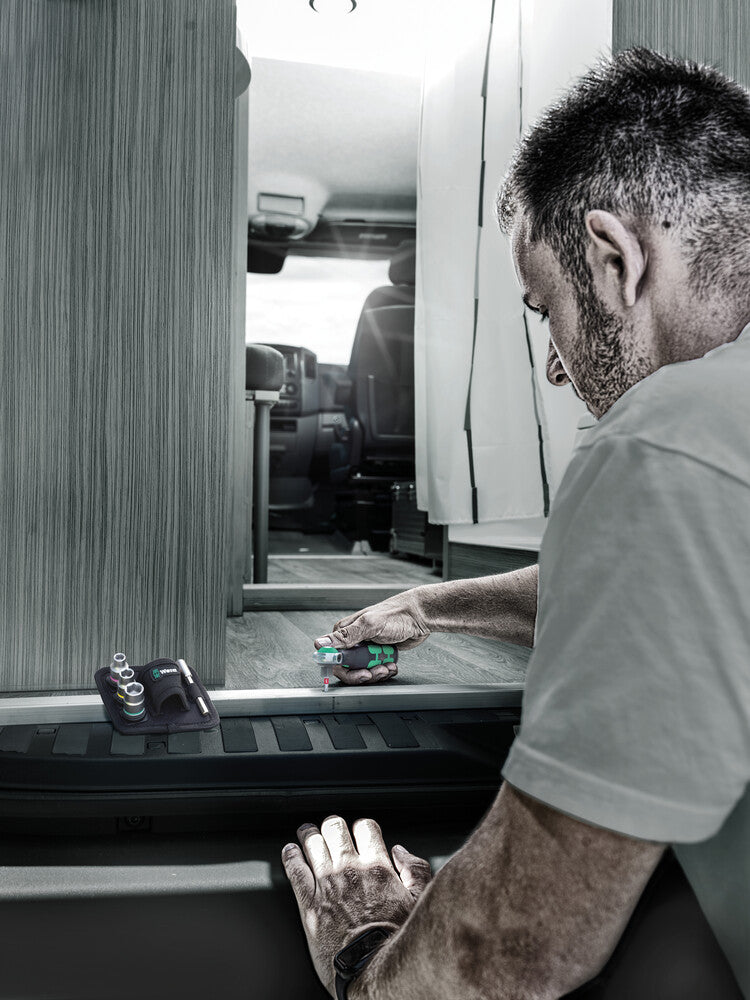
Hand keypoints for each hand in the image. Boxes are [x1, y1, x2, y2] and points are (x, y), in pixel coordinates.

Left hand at [282, 816, 431, 995]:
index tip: (358, 832)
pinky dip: (290, 856)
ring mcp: (327, 883)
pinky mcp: (308, 902)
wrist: (371, 970)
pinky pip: (294, 869)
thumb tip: (400, 852)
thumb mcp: (418, 902)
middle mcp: (350, 869)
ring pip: (312, 842)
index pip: (365, 827)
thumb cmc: (395, 941)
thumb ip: (414, 871)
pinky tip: (290, 852)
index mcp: (377, 866)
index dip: (361, 827)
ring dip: (309, 835)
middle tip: (329, 830)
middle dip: (332, 826)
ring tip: (306, 833)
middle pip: (335, 828)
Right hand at [315, 589, 429, 684]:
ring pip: (363, 671)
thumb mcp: (369, 625)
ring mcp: (365, 648)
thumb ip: (345, 636)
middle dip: (363, 674)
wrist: (418, 617)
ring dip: (376, 673)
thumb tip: (320, 644)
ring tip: (387, 665)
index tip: (358, 672)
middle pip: (348, 668)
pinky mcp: (377, 654)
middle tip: (375, 671)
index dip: (344, 669)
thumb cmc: (396, 615)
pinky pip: (375, 670)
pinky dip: (384, 671)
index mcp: (345, 632)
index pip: (334, 658)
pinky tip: (391, 664)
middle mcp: (353, 641)